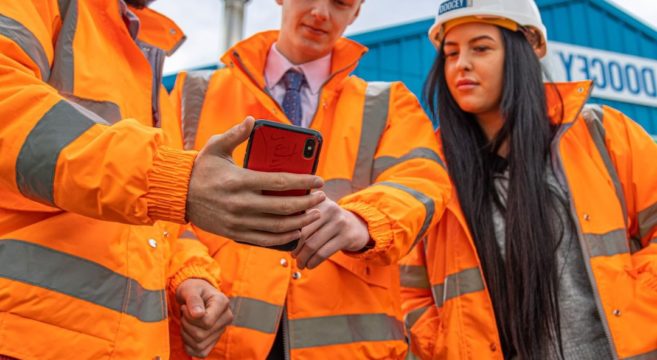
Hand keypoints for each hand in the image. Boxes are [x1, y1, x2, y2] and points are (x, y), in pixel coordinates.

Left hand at [176, 279, 232, 358]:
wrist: (195, 294)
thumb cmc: (192, 290)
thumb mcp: (190, 289)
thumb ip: (193, 300)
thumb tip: (198, 314)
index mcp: (223, 303)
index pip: (206, 322)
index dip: (190, 318)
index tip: (185, 307)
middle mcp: (226, 318)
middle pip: (201, 335)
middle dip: (186, 325)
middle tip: (184, 314)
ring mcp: (221, 331)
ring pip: (199, 345)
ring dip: (186, 335)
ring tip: (186, 321)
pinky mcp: (215, 341)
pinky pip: (201, 353)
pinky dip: (189, 346)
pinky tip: (188, 333)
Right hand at [186, 116, 325, 246]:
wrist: (178, 195)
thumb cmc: (200, 169)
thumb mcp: (215, 147)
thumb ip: (236, 134)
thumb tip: (252, 121)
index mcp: (239, 180)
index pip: (279, 182)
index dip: (303, 182)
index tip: (319, 180)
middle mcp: (241, 203)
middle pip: (283, 206)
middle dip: (307, 203)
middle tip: (321, 198)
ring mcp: (238, 221)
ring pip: (277, 226)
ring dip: (300, 222)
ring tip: (315, 215)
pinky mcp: (235, 233)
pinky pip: (265, 240)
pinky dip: (283, 237)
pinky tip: (296, 231)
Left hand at [292, 198, 370, 268]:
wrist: (358, 226)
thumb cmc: (330, 221)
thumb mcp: (319, 210)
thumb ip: (301, 214)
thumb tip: (278, 235)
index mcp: (318, 200)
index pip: (296, 218)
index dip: (287, 234)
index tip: (285, 243)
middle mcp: (329, 208)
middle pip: (302, 232)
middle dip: (295, 248)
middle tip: (292, 256)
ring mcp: (339, 222)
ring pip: (312, 245)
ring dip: (303, 258)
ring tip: (300, 263)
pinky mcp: (346, 236)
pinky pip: (323, 253)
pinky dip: (313, 262)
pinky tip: (309, 265)